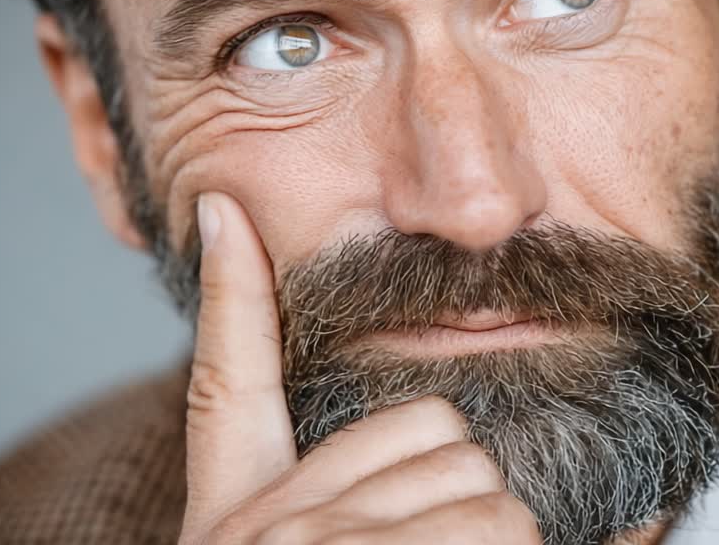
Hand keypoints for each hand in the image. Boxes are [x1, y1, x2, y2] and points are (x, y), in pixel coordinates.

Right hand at [179, 192, 541, 543]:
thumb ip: (344, 494)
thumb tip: (359, 374)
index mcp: (233, 522)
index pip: (223, 388)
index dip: (227, 293)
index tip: (221, 208)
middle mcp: (260, 526)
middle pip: (425, 423)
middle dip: (461, 486)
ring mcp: (308, 543)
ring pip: (473, 472)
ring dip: (492, 531)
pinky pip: (498, 518)